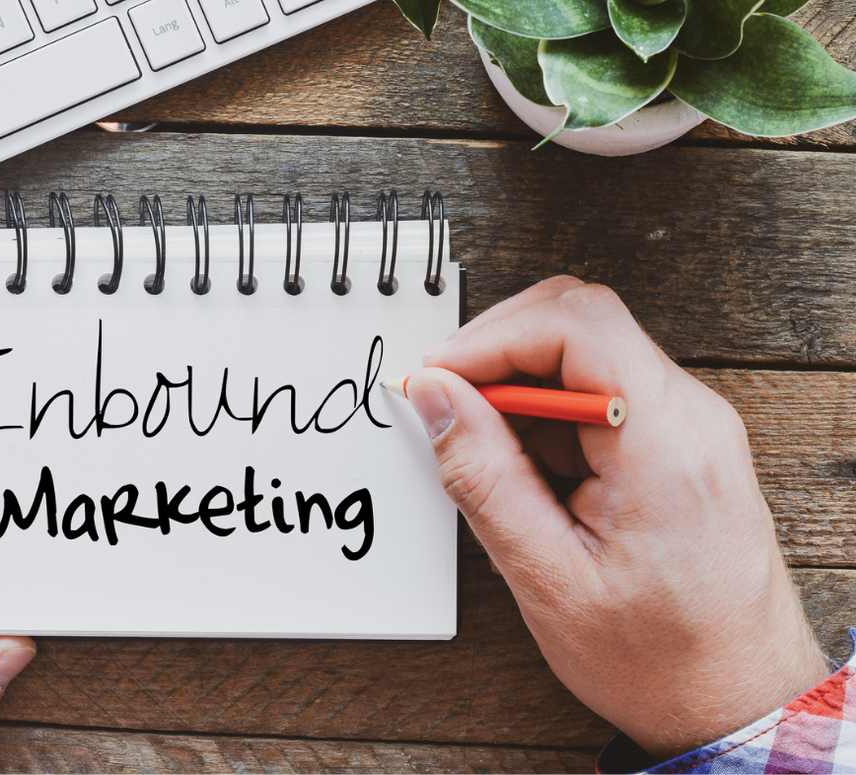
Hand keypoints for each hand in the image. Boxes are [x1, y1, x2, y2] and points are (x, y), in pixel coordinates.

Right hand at [410, 276, 827, 758]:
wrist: (739, 702)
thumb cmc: (659, 659)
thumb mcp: (548, 577)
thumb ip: (485, 476)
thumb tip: (435, 396)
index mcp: (665, 442)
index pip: (576, 324)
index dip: (489, 337)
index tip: (435, 380)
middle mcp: (690, 416)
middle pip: (581, 321)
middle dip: (498, 350)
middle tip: (446, 406)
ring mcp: (689, 426)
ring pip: (587, 353)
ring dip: (519, 386)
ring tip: (484, 454)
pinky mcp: (678, 444)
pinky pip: (601, 393)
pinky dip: (546, 415)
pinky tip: (524, 471)